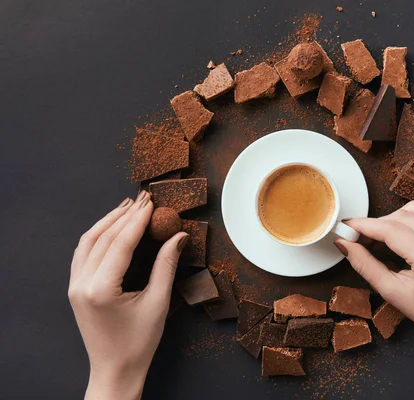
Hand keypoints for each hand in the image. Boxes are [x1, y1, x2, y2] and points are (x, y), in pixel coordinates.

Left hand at [68, 191, 188, 399]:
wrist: (115, 370)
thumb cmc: (138, 343)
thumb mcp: (158, 303)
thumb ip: (166, 265)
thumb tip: (178, 236)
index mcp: (100, 289)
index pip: (120, 243)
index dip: (138, 220)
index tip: (152, 202)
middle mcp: (81, 284)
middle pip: (102, 238)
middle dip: (125, 215)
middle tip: (144, 198)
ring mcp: (74, 286)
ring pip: (88, 241)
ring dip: (109, 221)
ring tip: (129, 206)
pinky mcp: (75, 288)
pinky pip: (83, 253)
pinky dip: (98, 235)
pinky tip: (111, 226)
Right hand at [335, 195, 413, 398]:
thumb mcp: (393, 293)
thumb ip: (365, 265)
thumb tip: (344, 243)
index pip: (388, 229)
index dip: (363, 226)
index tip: (347, 227)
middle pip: (400, 216)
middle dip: (376, 224)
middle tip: (363, 239)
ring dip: (395, 216)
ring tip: (386, 236)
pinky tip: (410, 221)